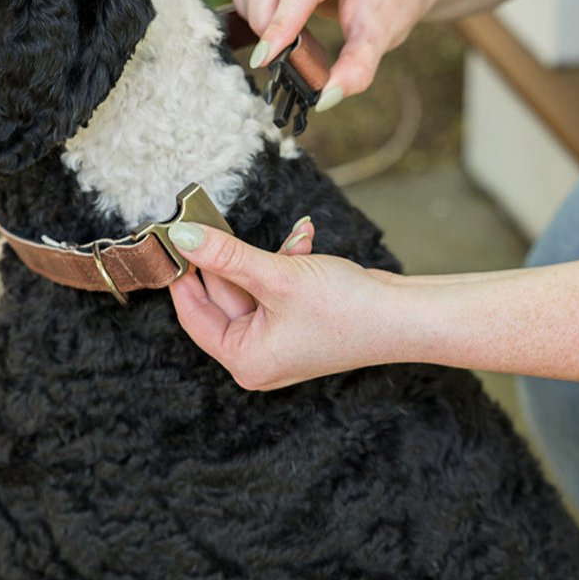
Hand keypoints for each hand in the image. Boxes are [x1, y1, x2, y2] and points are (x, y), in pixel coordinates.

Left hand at [166, 218, 395, 389]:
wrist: (406, 315)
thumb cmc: (347, 309)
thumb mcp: (277, 276)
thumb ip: (225, 256)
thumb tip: (181, 239)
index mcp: (244, 360)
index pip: (193, 314)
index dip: (182, 274)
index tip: (172, 238)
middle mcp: (258, 356)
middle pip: (222, 297)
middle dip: (233, 258)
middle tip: (217, 219)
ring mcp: (278, 339)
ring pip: (249, 285)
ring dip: (267, 256)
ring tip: (292, 243)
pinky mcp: (297, 321)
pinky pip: (273, 285)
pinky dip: (285, 262)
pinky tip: (304, 242)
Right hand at [227, 0, 433, 105]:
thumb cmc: (390, 3)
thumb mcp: (381, 39)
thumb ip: (357, 70)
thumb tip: (326, 98)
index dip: (279, 25)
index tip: (266, 60)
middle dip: (262, 22)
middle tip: (277, 55)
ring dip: (254, 14)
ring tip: (282, 36)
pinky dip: (249, 4)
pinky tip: (274, 19)